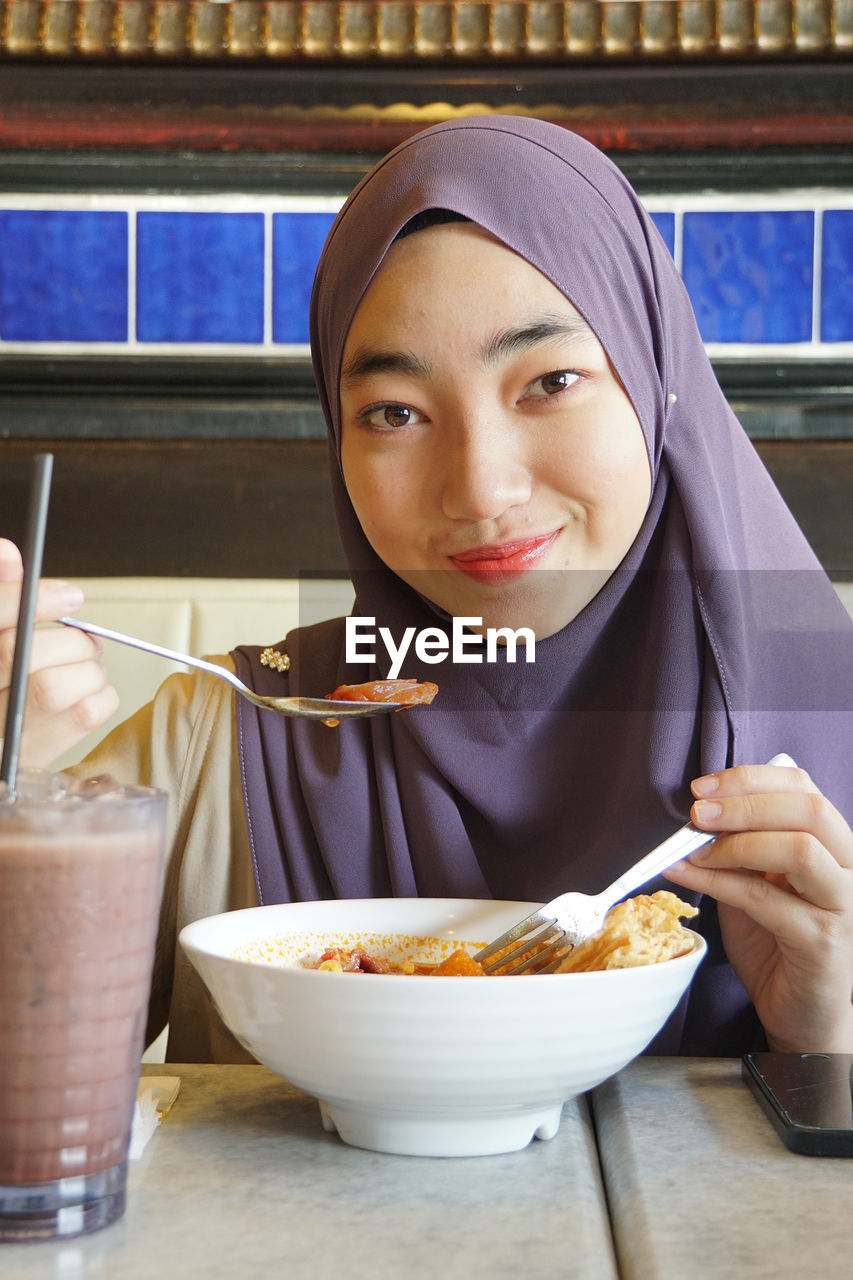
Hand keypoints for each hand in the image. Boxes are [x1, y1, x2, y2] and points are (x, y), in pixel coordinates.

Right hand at [0, 539, 118, 767]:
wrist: (10, 757)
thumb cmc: (8, 683)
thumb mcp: (1, 631)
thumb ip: (1, 596)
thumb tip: (8, 551)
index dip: (25, 600)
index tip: (70, 595)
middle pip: (17, 651)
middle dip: (66, 639)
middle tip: (81, 642)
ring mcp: (5, 734)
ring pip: (55, 685)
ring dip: (86, 668)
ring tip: (81, 669)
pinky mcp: (38, 756)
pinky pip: (89, 712)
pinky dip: (101, 695)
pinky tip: (85, 697)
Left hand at [664, 761, 852, 1052]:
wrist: (805, 1018)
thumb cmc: (780, 948)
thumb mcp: (758, 885)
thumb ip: (743, 848)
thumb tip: (703, 811)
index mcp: (837, 848)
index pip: (806, 790)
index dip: (753, 779)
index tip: (704, 786)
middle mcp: (852, 871)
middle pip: (809, 811)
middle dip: (745, 802)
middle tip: (697, 812)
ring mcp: (845, 906)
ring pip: (799, 850)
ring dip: (736, 842)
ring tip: (693, 848)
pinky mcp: (824, 942)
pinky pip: (766, 900)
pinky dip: (717, 882)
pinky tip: (686, 875)